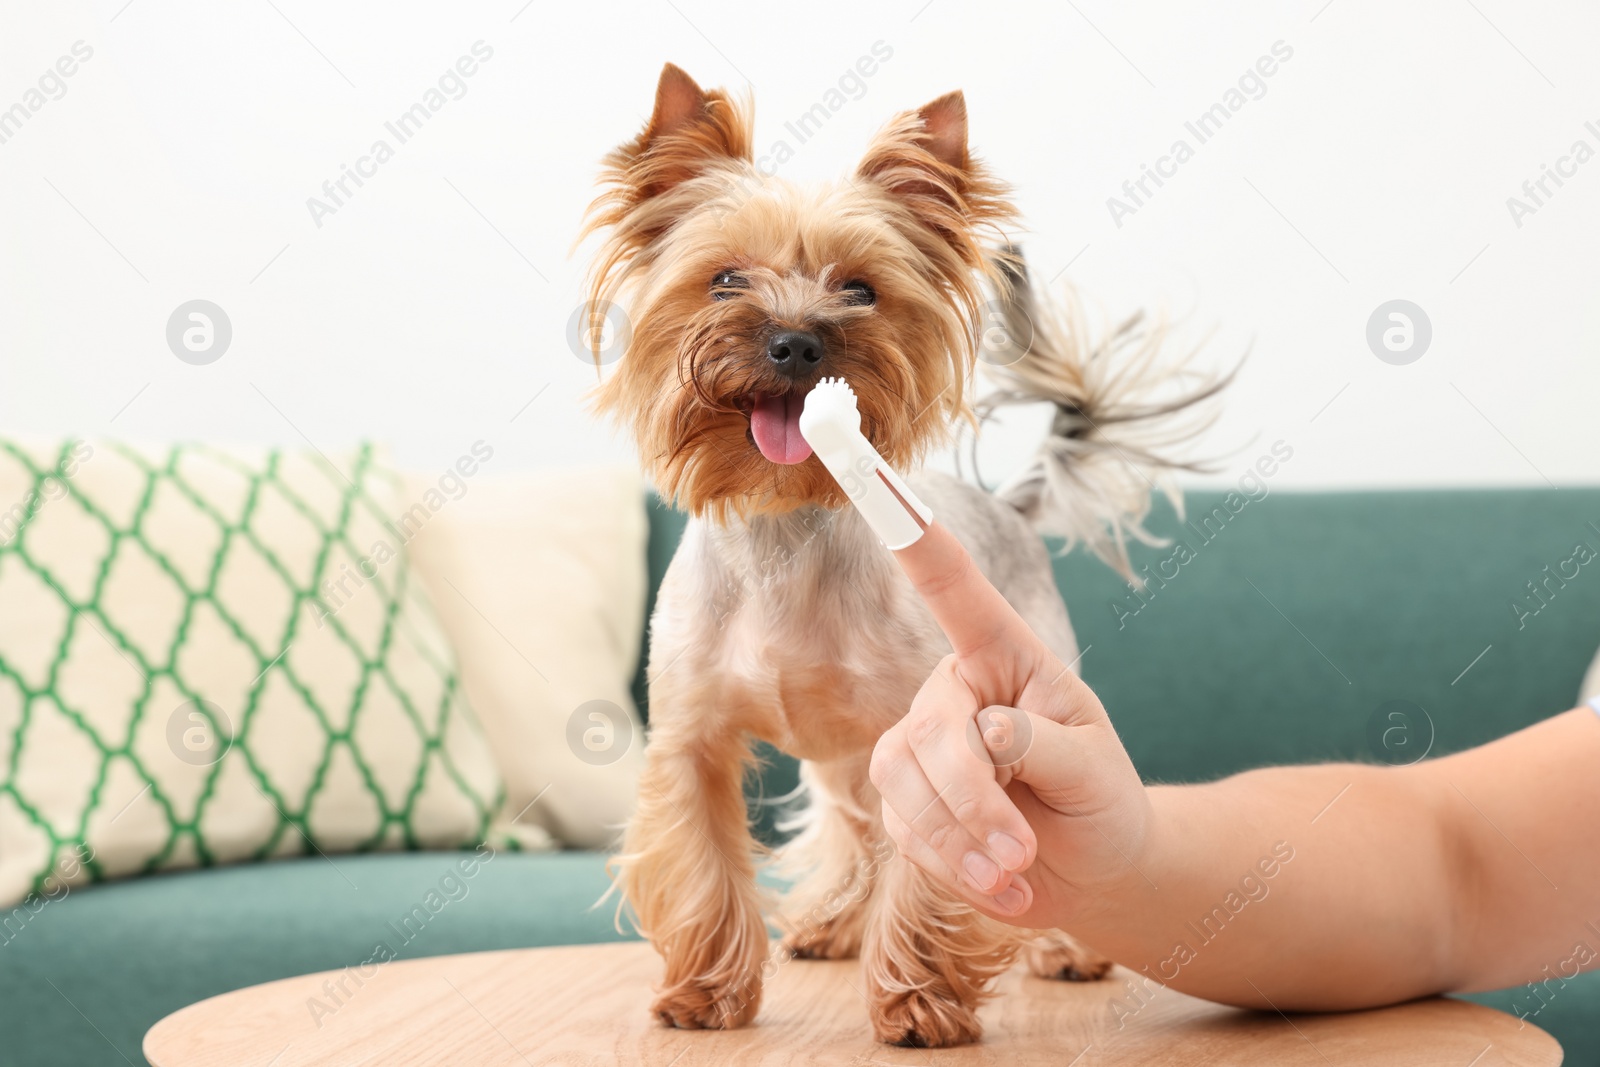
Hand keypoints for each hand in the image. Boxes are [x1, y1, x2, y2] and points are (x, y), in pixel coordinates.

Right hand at [869, 521, 1152, 928]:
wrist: (1091, 869)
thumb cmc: (1101, 800)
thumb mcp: (1097, 770)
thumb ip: (1045, 746)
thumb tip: (987, 738)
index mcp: (1005, 655)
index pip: (955, 590)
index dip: (917, 542)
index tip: (882, 483)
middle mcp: (954, 689)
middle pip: (930, 730)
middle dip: (973, 800)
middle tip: (1022, 854)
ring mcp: (920, 744)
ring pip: (903, 781)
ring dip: (962, 840)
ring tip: (1019, 873)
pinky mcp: (903, 800)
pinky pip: (905, 830)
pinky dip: (954, 867)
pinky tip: (1002, 887)